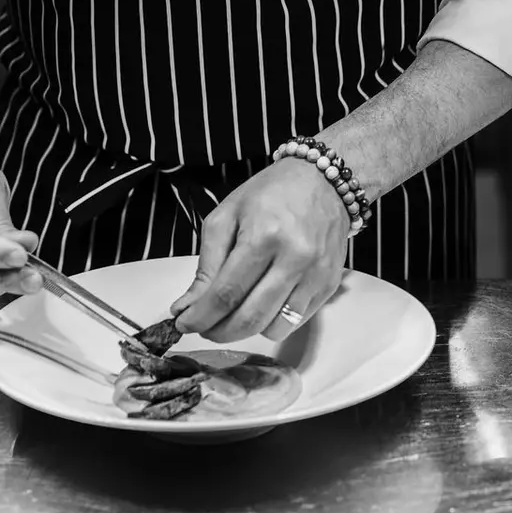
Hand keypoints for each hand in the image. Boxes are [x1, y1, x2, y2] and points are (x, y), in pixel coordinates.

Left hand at [169, 158, 348, 342]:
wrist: (324, 180)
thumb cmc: (271, 193)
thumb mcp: (227, 217)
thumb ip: (206, 264)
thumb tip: (188, 306)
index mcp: (264, 236)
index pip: (226, 293)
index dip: (200, 317)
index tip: (183, 324)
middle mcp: (294, 258)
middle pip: (249, 318)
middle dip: (218, 332)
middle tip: (203, 327)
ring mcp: (316, 274)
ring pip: (274, 327)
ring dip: (245, 331)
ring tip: (233, 314)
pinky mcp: (329, 284)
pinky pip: (295, 321)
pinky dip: (272, 322)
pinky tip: (261, 304)